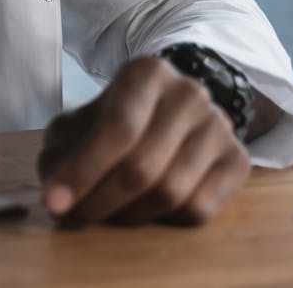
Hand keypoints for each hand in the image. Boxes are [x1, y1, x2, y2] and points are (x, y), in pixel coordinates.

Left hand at [37, 56, 250, 224]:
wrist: (171, 110)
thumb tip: (55, 193)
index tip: (53, 202)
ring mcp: (219, 126)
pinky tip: (146, 208)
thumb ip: (61, 151)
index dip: (83, 171)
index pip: (117, 128)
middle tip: (75, 216)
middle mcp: (189, 93)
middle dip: (100, 200)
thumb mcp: (80, 122)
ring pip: (171, 192)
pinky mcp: (238, 160)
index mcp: (147, 73)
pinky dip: (166, 220)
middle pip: (142, 166)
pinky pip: (200, 208)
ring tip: (107, 212)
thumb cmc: (116, 118)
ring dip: (130, 214)